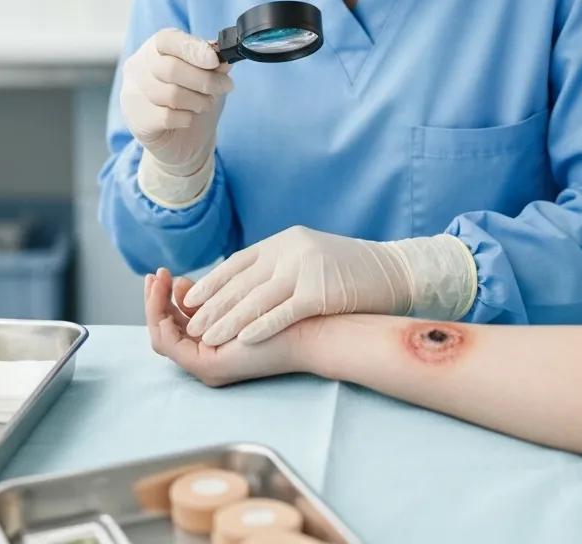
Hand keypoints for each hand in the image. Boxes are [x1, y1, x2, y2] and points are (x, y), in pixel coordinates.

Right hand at [120, 28, 234, 172]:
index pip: (167, 40)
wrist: (182, 140)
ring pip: (171, 94)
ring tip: (206, 104)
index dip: (193, 49)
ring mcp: (132, 93)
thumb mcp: (209, 76)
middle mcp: (138, 66)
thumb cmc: (193, 99)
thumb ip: (215, 65)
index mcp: (155, 47)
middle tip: (225, 86)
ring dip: (198, 100)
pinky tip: (189, 118)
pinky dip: (186, 118)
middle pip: (171, 68)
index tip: (215, 61)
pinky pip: (166, 117)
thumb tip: (225, 57)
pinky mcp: (136, 120)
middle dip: (205, 79)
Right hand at [145, 268, 304, 386]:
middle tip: (152, 275)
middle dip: (153, 301)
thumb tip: (181, 283)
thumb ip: (212, 295)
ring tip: (155, 279)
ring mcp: (206, 365)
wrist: (309, 327)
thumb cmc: (285, 309)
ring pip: (161, 337)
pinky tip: (164, 292)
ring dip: (152, 306)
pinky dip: (160, 317)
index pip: (177, 324)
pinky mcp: (207, 366)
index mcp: (214, 342)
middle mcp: (207, 358)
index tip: (163, 273)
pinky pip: (168, 344)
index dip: (164, 298)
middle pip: (164, 331)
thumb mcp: (238, 296)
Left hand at [182, 226, 413, 346]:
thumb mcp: (308, 255)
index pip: (237, 263)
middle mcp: (290, 251)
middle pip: (241, 282)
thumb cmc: (349, 269)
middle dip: (212, 305)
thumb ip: (279, 265)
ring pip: (256, 299)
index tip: (189, 299)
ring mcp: (305, 270)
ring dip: (228, 320)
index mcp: (284, 242)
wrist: (391, 270)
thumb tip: (244, 283)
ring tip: (206, 337)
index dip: (212, 282)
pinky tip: (242, 340)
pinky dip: (261, 326)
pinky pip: (283, 312)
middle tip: (189, 324)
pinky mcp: (320, 292)